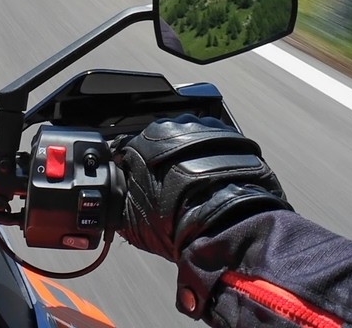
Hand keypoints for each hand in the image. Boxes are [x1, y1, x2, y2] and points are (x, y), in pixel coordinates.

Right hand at [114, 115, 289, 261]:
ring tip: (196, 188)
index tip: (137, 184)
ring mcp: (206, 129)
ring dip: (192, 158)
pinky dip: (216, 160)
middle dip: (164, 162)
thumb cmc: (176, 220)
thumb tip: (117, 198)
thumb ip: (120, 198)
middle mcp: (175, 126)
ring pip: (192, 141)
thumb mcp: (130, 219)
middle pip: (163, 141)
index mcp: (144, 139)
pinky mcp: (233, 137)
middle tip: (170, 189)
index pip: (129, 148)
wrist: (223, 225)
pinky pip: (219, 145)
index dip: (132, 169)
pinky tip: (216, 183)